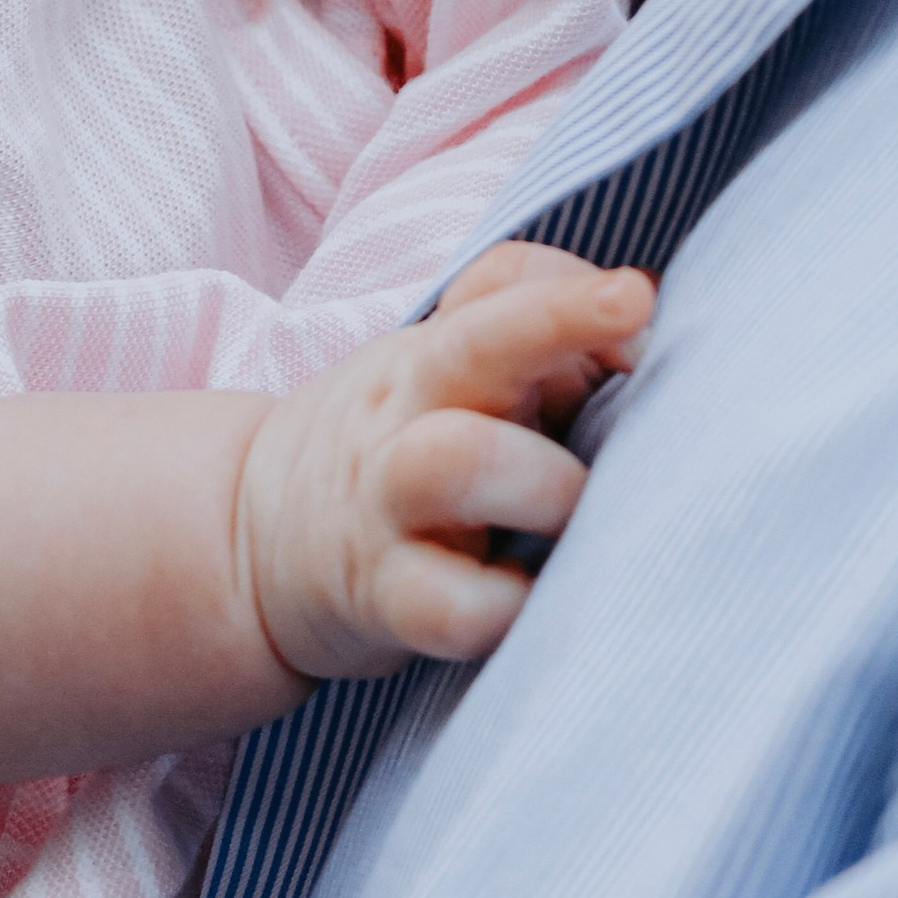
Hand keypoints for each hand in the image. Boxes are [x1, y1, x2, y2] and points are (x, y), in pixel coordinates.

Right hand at [236, 243, 654, 681]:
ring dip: (546, 483)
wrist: (253, 540)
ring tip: (580, 513)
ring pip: (459, 461)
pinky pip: (454, 607)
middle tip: (637, 347)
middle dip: (555, 331)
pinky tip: (541, 601)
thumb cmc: (397, 444)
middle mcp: (406, 417)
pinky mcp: (385, 601)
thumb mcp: (441, 367)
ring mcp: (387, 509)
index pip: (496, 289)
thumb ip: (538, 334)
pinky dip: (512, 608)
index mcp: (432, 357)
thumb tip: (644, 339)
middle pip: (473, 351)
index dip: (568, 289)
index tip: (638, 294)